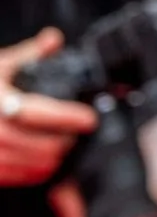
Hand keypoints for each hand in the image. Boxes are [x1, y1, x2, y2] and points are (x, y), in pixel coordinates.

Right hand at [0, 28, 96, 188]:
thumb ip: (28, 54)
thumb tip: (53, 39)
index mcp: (0, 103)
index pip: (40, 114)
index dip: (70, 118)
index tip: (89, 118)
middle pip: (48, 146)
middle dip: (68, 139)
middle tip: (77, 130)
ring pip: (41, 166)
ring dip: (58, 156)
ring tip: (62, 142)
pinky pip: (26, 177)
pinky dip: (41, 170)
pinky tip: (44, 158)